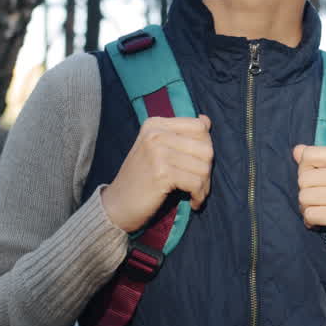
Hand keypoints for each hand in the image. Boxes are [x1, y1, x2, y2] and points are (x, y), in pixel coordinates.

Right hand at [101, 115, 213, 232]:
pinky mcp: (161, 173)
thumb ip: (181, 135)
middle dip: (207, 170)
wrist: (117, 205)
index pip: (199, 126)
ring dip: (204, 186)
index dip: (207, 147)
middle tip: (200, 185)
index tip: (199, 164)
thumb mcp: (157, 150)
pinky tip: (193, 202)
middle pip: (205, 147)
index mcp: (155, 124)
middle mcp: (155, 134)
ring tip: (195, 194)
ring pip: (203, 167)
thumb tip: (206, 120)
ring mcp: (157, 152)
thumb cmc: (142, 179)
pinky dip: (199, 196)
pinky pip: (196, 183)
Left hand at [292, 144, 325, 250]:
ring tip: (318, 211)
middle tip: (316, 201)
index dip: (304, 169)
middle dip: (305, 192)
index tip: (315, 181)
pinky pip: (310, 214)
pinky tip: (318, 223)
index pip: (310, 154)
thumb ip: (325, 160)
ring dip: (306, 208)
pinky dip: (310, 221)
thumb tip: (296, 150)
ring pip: (304, 197)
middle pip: (304, 178)